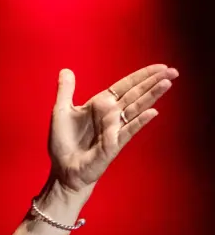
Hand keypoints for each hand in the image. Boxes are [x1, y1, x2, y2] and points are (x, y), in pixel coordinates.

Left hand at [49, 64, 177, 192]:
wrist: (64, 169)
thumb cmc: (63, 143)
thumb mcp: (61, 112)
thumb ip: (65, 91)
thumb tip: (65, 70)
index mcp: (101, 104)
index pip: (125, 86)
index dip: (142, 76)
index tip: (161, 66)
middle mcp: (111, 114)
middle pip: (136, 94)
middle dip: (154, 81)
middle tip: (173, 70)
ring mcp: (115, 129)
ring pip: (137, 108)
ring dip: (151, 96)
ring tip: (166, 83)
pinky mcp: (114, 144)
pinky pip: (128, 130)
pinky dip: (139, 121)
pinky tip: (152, 112)